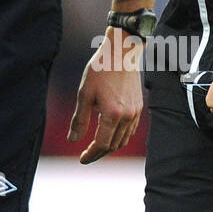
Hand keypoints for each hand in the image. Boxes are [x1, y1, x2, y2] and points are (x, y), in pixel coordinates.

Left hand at [69, 28, 143, 162]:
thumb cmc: (100, 69)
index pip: (102, 144)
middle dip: (99, 153)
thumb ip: (79, 119)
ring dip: (110, 147)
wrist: (121, 52)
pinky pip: (130, 130)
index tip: (81, 159)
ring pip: (123, 140)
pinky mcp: (139, 108)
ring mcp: (136, 113)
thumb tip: (73, 139)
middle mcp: (128, 117)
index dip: (91, 154)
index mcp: (113, 114)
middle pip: (113, 145)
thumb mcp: (84, 93)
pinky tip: (110, 134)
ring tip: (96, 147)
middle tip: (86, 155)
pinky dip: (120, 137)